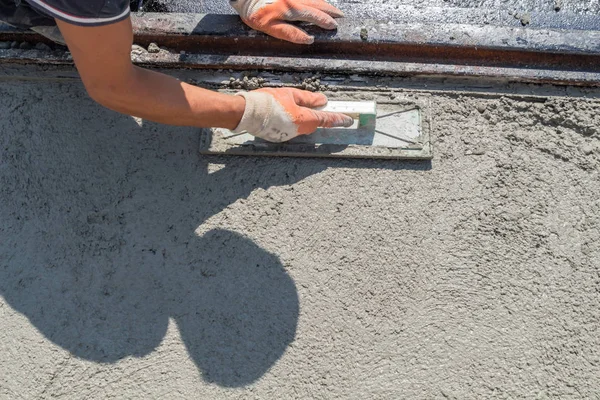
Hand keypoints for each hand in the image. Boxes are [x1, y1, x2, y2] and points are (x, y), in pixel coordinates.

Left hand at [230, 0, 343, 43]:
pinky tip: (317, 2)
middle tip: (340, 16)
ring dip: (324, 4)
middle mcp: (295, 0)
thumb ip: (290, 33)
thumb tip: (309, 39)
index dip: (325, 21)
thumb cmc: (255, 13)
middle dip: (330, 10)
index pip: (314, 15)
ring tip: (333, 10)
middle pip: (317, 4)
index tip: (334, 26)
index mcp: (292, 10)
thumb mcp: (270, 28)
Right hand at [233, 88, 353, 141]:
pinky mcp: (279, 137)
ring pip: (301, 126)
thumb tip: (323, 101)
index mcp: (304, 119)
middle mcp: (298, 130)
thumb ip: (309, 99)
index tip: (348, 121)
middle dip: (315, 117)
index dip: (338, 119)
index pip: (326, 120)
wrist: (246, 112)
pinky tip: (280, 113)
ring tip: (287, 106)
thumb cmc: (268, 101)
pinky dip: (289, 122)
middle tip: (314, 107)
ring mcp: (288, 135)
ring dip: (300, 118)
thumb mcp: (291, 94)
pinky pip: (290, 129)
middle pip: (313, 124)